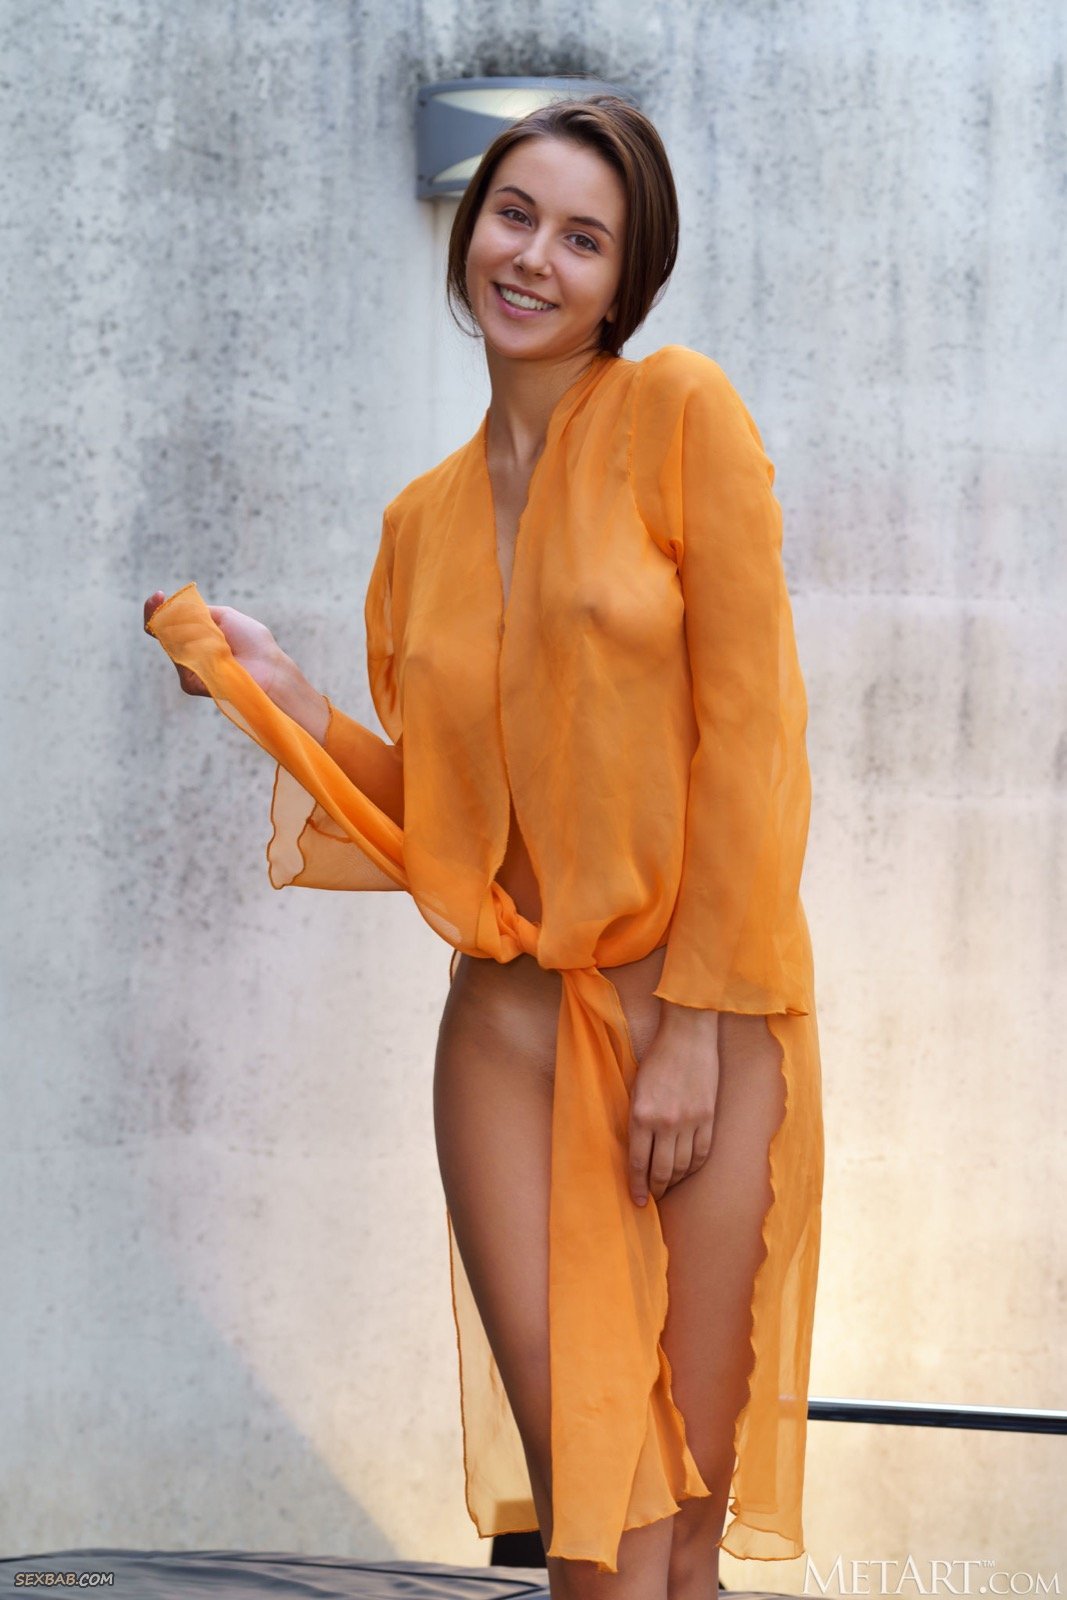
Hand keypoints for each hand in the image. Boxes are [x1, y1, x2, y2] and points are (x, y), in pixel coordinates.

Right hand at [143, 590, 282, 699]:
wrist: (268, 668)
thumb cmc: (253, 643)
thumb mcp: (225, 616)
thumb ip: (199, 612)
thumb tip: (174, 608)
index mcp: (197, 634)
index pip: (168, 622)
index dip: (158, 609)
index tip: (158, 595)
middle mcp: (189, 651)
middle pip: (160, 633)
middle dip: (153, 613)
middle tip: (156, 599)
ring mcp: (189, 667)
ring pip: (169, 644)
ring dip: (179, 630)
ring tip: (209, 632)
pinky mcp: (191, 683)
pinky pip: (180, 661)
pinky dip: (191, 650)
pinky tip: (208, 647)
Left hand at [628, 1008, 719, 1206]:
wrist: (688, 1035)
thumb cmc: (657, 1058)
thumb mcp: (636, 1088)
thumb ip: (636, 1119)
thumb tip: (637, 1151)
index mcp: (641, 1114)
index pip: (637, 1162)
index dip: (637, 1186)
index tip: (638, 1201)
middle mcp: (665, 1122)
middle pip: (661, 1171)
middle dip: (655, 1189)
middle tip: (653, 1198)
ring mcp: (690, 1121)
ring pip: (682, 1166)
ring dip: (674, 1181)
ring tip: (668, 1186)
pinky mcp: (708, 1117)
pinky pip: (702, 1153)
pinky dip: (693, 1167)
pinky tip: (687, 1171)